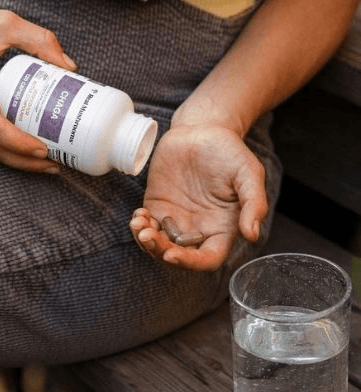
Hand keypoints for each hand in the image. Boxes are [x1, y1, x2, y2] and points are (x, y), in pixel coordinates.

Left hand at [129, 125, 267, 270]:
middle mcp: (198, 228)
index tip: (173, 255)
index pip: (207, 258)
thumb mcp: (249, 173)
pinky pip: (146, 224)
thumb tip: (252, 234)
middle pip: (178, 254)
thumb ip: (254, 203)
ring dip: (145, 241)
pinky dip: (139, 226)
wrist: (202, 129)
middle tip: (148, 236)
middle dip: (160, 251)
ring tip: (139, 224)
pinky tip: (137, 217)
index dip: (190, 262)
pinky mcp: (158, 205)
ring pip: (158, 243)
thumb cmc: (229, 152)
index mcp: (222, 228)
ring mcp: (175, 218)